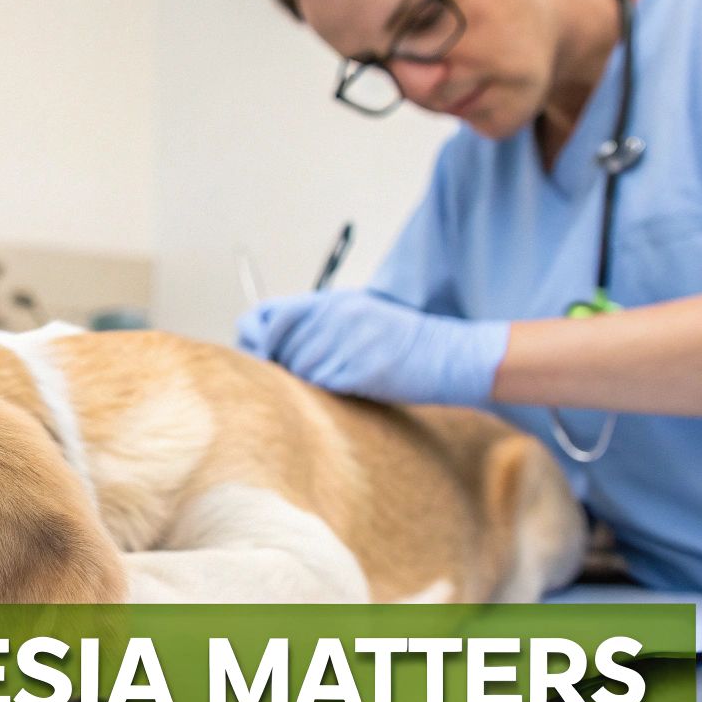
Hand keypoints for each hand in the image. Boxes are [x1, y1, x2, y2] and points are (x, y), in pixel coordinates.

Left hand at [235, 290, 509, 405]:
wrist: (449, 355)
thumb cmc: (402, 344)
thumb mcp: (360, 320)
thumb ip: (321, 326)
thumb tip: (276, 346)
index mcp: (334, 303)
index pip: (272, 315)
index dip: (254, 336)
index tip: (253, 354)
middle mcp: (337, 317)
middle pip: (279, 342)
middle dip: (272, 363)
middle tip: (274, 382)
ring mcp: (349, 341)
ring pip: (298, 367)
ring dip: (299, 382)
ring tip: (313, 391)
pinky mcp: (361, 368)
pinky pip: (322, 383)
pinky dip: (320, 394)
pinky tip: (333, 397)